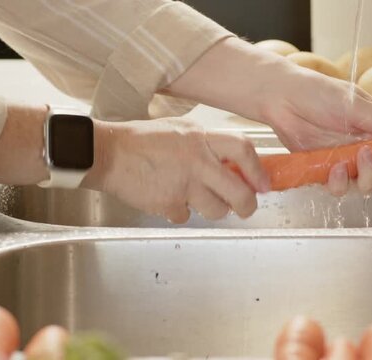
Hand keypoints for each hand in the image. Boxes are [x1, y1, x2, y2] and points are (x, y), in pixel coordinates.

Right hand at [82, 118, 268, 222]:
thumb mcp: (181, 131)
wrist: (109, 154)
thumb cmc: (142, 141)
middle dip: (247, 205)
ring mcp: (183, 185)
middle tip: (245, 206)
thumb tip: (233, 165)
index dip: (258, 170)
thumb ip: (206, 145)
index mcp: (201, 139)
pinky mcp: (168, 204)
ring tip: (197, 197)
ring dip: (212, 209)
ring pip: (217, 210)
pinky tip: (169, 198)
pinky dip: (181, 212)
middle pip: (239, 192)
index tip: (263, 184)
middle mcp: (197, 162)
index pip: (244, 151)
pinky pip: (187, 216)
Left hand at [261, 66, 371, 194]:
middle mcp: (363, 150)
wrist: (284, 97)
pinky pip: (338, 188)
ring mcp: (343, 162)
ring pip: (366, 186)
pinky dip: (340, 183)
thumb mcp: (358, 106)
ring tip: (361, 154)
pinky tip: (336, 167)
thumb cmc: (319, 93)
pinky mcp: (323, 171)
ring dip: (369, 175)